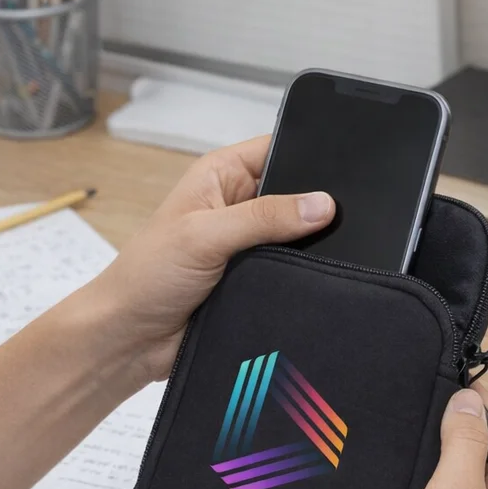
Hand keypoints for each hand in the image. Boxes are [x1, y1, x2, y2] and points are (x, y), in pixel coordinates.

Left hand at [87, 136, 333, 382]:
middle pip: (296, 196)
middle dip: (318, 208)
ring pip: (298, 240)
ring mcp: (249, 246)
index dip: (312, 156)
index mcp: (221, 175)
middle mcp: (238, 205)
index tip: (354, 170)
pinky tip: (329, 282)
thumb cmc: (149, 276)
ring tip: (347, 253)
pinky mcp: (255, 282)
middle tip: (357, 219)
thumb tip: (323, 205)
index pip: (279, 148)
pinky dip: (304, 279)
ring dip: (312, 249)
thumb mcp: (204, 235)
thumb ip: (264, 217)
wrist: (130, 339)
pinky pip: (291, 274)